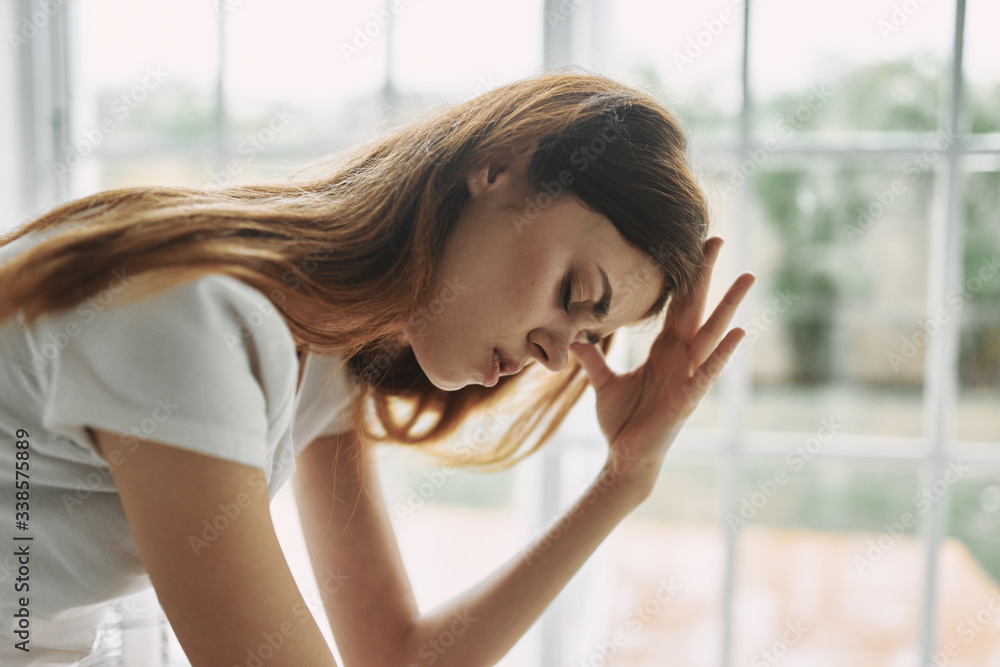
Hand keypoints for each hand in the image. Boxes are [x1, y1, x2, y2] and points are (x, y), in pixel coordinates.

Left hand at [570, 237, 754, 487]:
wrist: (626, 457)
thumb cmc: (621, 422)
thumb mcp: (603, 383)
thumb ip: (593, 358)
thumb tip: (573, 338)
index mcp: (664, 350)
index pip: (675, 305)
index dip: (683, 277)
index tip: (690, 247)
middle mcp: (680, 357)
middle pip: (696, 307)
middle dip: (705, 274)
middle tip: (717, 239)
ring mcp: (688, 374)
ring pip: (712, 333)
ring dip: (729, 305)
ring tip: (747, 277)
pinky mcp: (689, 396)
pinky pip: (708, 371)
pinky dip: (723, 353)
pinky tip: (739, 333)